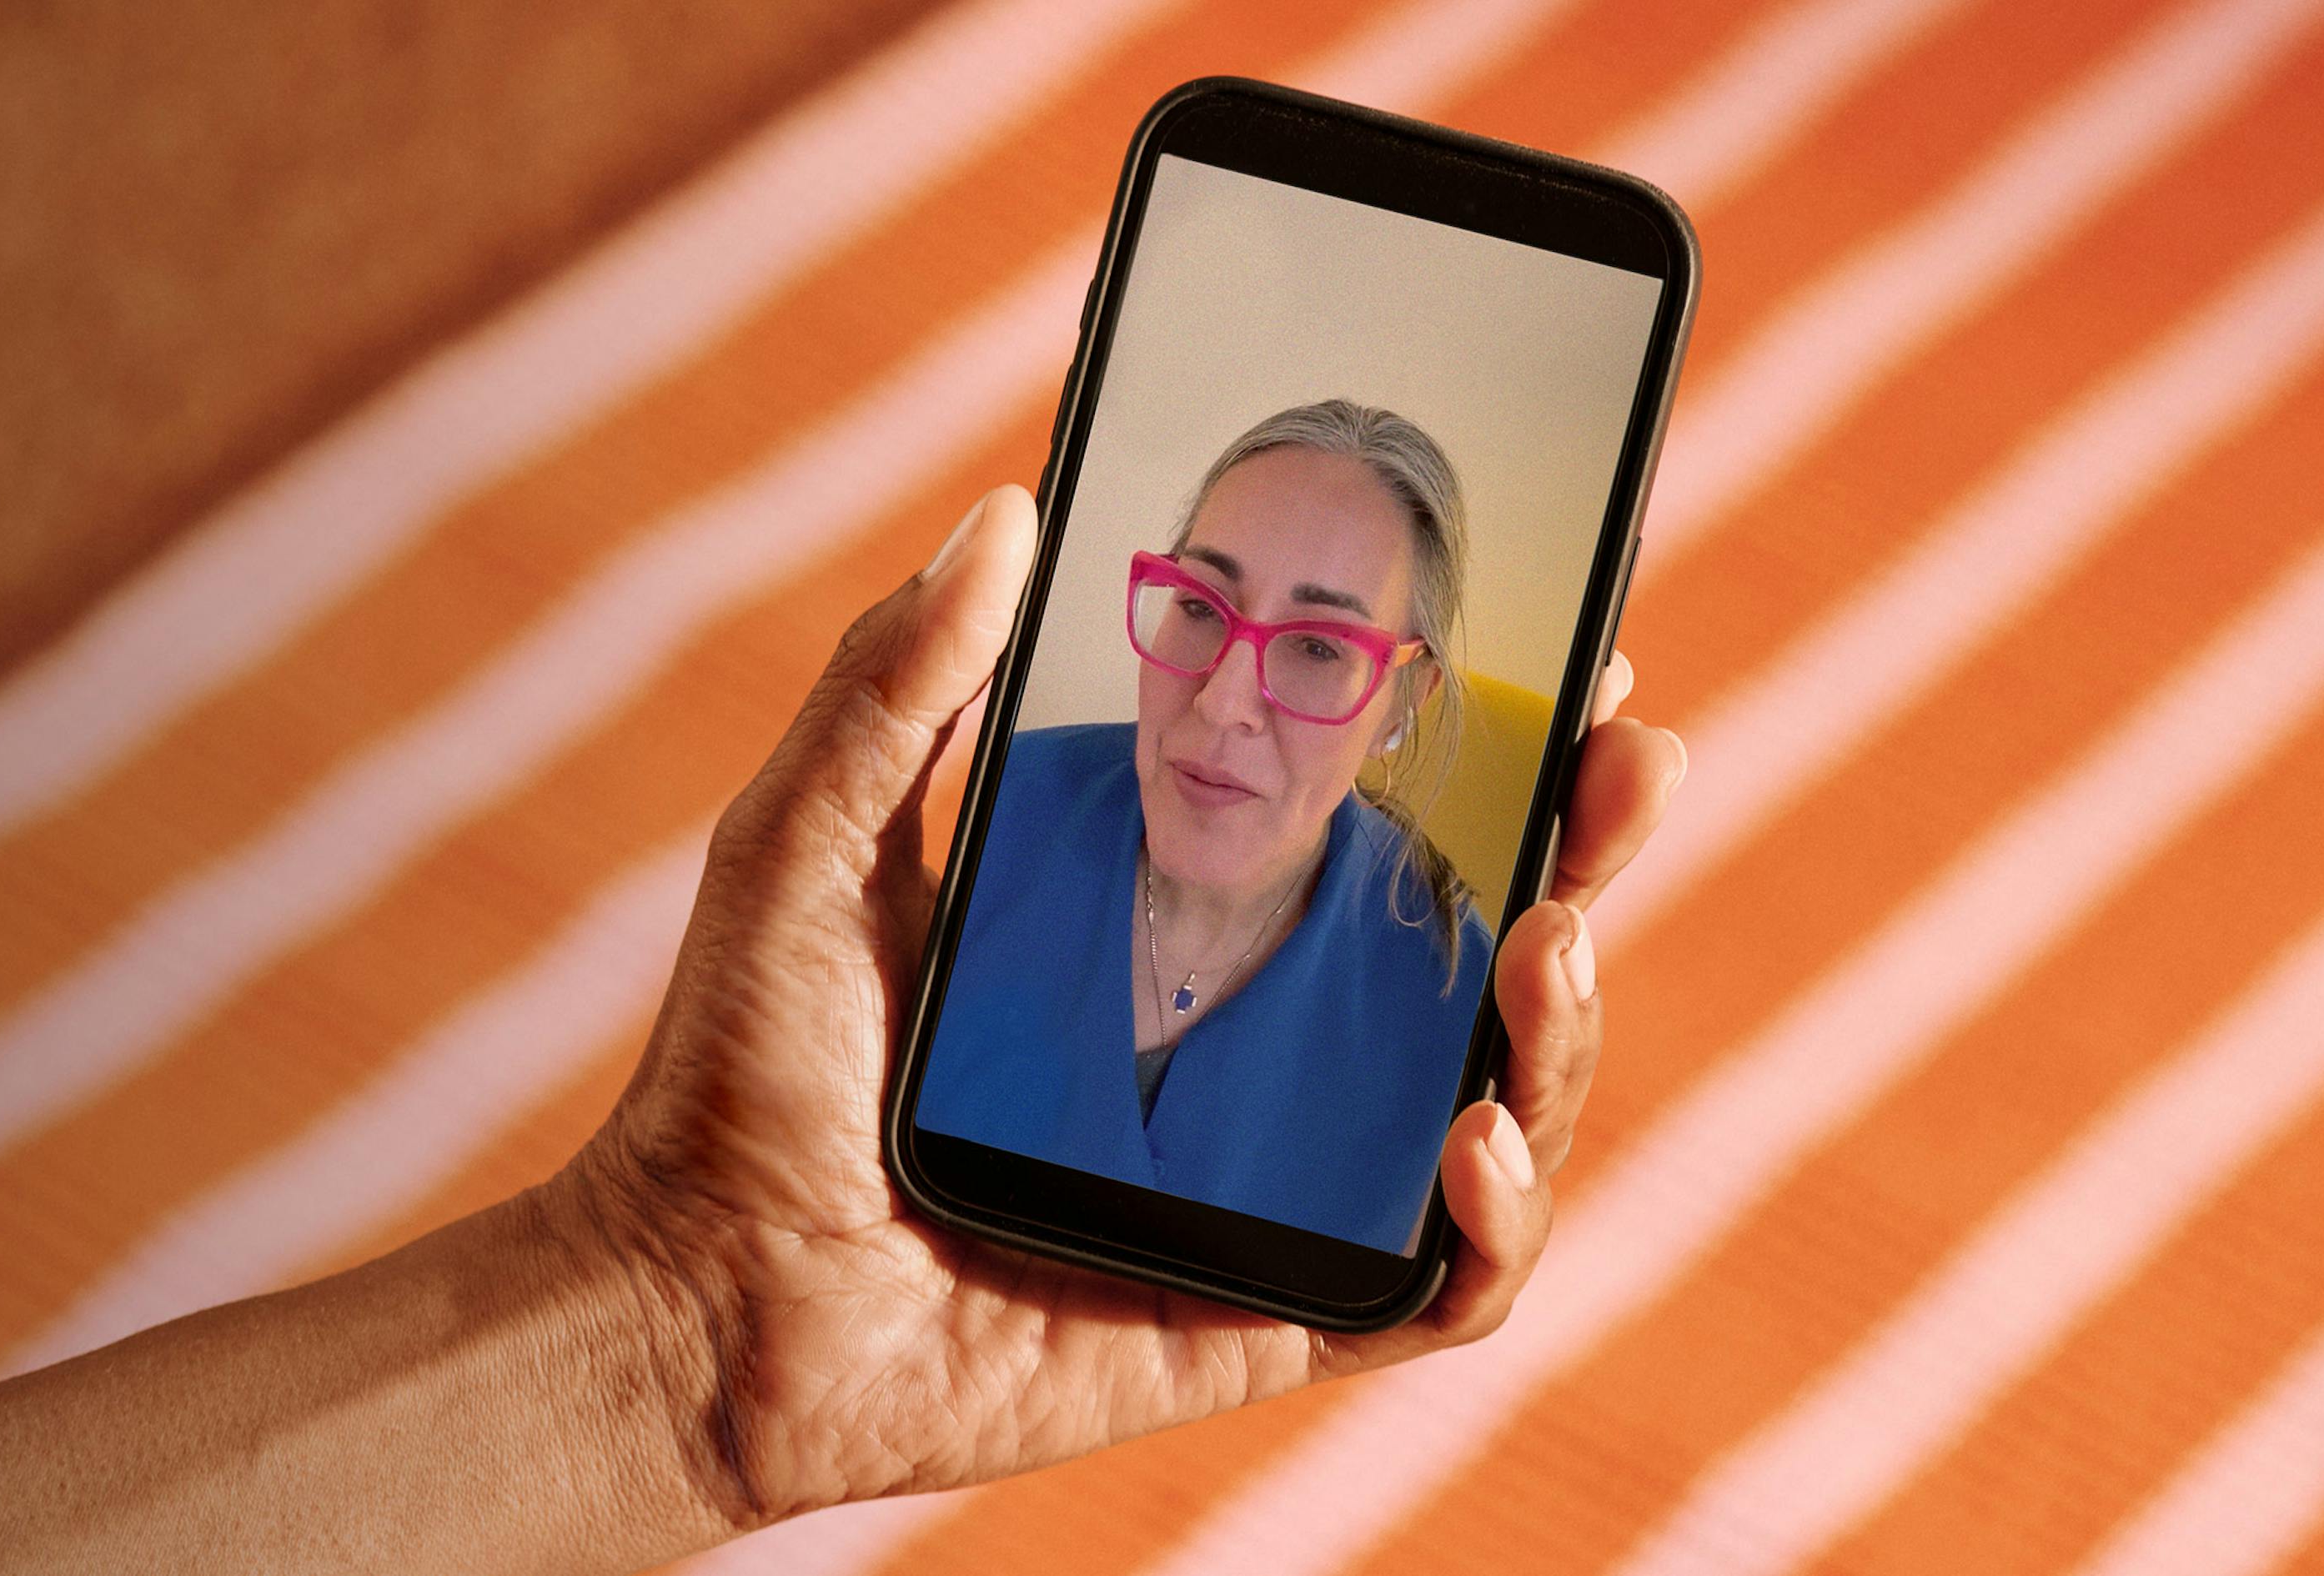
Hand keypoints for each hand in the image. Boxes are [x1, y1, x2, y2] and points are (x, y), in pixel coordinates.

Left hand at [557, 485, 1686, 1530]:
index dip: (1482, 747)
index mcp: (1164, 924)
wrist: (690, 1294)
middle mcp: (1237, 1046)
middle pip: (1470, 947)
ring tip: (1552, 944)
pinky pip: (1436, 1293)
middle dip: (1585, 851)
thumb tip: (1010, 507)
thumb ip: (899, 679)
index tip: (1566, 650)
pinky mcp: (1258, 1319)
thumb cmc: (737, 1072)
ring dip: (1562, 1029)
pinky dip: (1496, 1226)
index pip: (1368, 824)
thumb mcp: (808, 837)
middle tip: (1633, 765)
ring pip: (1492, 1108)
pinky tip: (1469, 1137)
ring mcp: (1261, 1187)